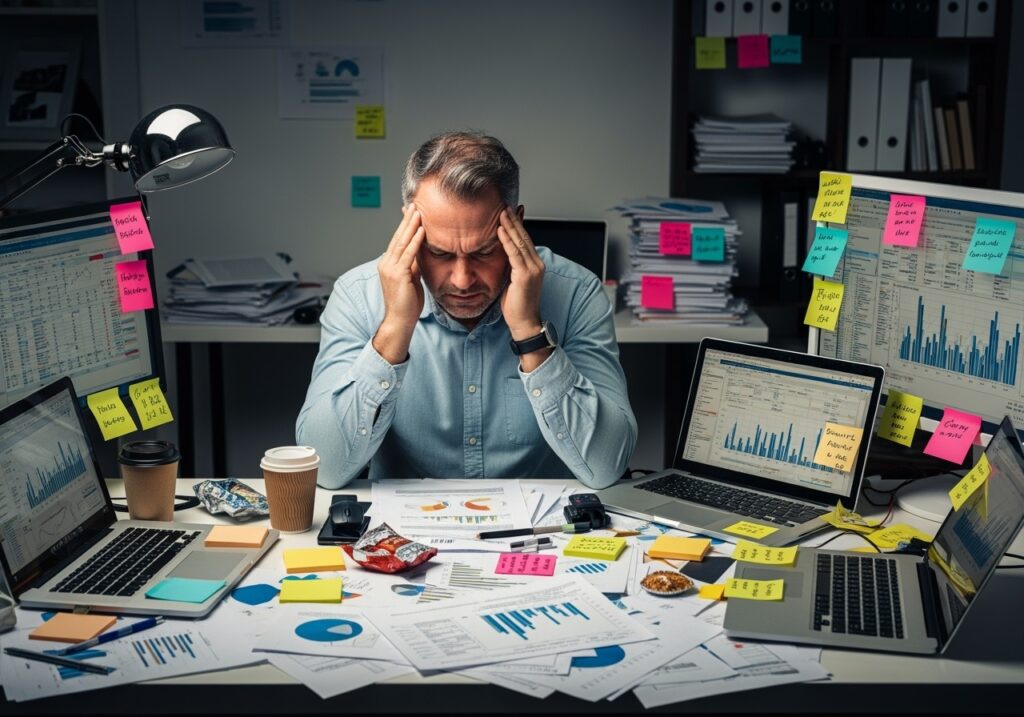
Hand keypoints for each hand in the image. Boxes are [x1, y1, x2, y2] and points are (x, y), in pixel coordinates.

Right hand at [373, 205, 424, 363]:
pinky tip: (422, 230)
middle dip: (407, 220)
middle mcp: (386, 264)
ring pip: (402, 242)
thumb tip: (421, 252)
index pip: (397, 241)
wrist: (400, 321)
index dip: (405, 226)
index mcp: (388, 264)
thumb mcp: (412, 279)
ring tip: (419, 211)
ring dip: (411, 226)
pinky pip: (408, 254)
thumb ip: (414, 265)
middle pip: (398, 237)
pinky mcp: (398, 275)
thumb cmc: (407, 304)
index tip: (412, 212)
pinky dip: (415, 241)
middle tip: (415, 204)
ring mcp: (390, 269)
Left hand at [497, 206, 544, 339]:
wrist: (524, 323)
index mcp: (534, 265)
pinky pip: (514, 254)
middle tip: (504, 206)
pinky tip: (499, 230)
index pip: (525, 241)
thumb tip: (501, 254)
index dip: (517, 226)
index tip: (509, 213)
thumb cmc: (517, 306)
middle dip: (514, 221)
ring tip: (501, 213)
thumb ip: (510, 267)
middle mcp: (537, 265)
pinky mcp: (525, 275)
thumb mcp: (512, 281)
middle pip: (524, 238)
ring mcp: (533, 269)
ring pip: (520, 242)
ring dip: (509, 226)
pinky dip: (506, 241)